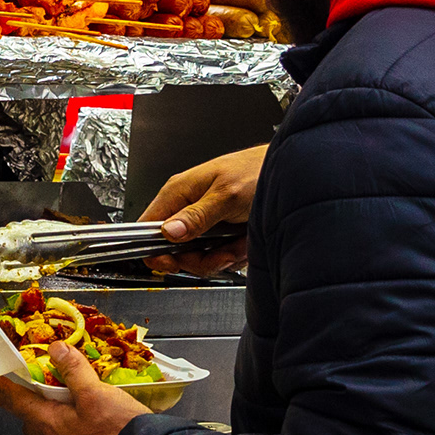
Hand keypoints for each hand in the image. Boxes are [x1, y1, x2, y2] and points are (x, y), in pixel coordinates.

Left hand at [0, 337, 148, 434]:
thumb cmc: (118, 433)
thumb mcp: (96, 393)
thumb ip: (74, 370)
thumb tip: (57, 350)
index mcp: (48, 423)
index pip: (12, 400)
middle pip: (31, 420)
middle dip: (33, 404)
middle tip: (45, 388)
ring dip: (54, 421)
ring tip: (74, 407)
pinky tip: (92, 431)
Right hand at [144, 144, 265, 276]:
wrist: (287, 175)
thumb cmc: (257, 171)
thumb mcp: (227, 195)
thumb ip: (197, 215)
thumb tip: (169, 231)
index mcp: (179, 192)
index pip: (148, 227)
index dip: (156, 250)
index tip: (173, 263)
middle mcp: (188, 207)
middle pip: (176, 252)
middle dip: (203, 258)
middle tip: (224, 252)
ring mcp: (204, 222)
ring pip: (199, 257)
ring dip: (223, 256)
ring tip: (239, 242)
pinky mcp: (220, 233)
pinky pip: (219, 256)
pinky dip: (234, 254)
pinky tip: (245, 241)